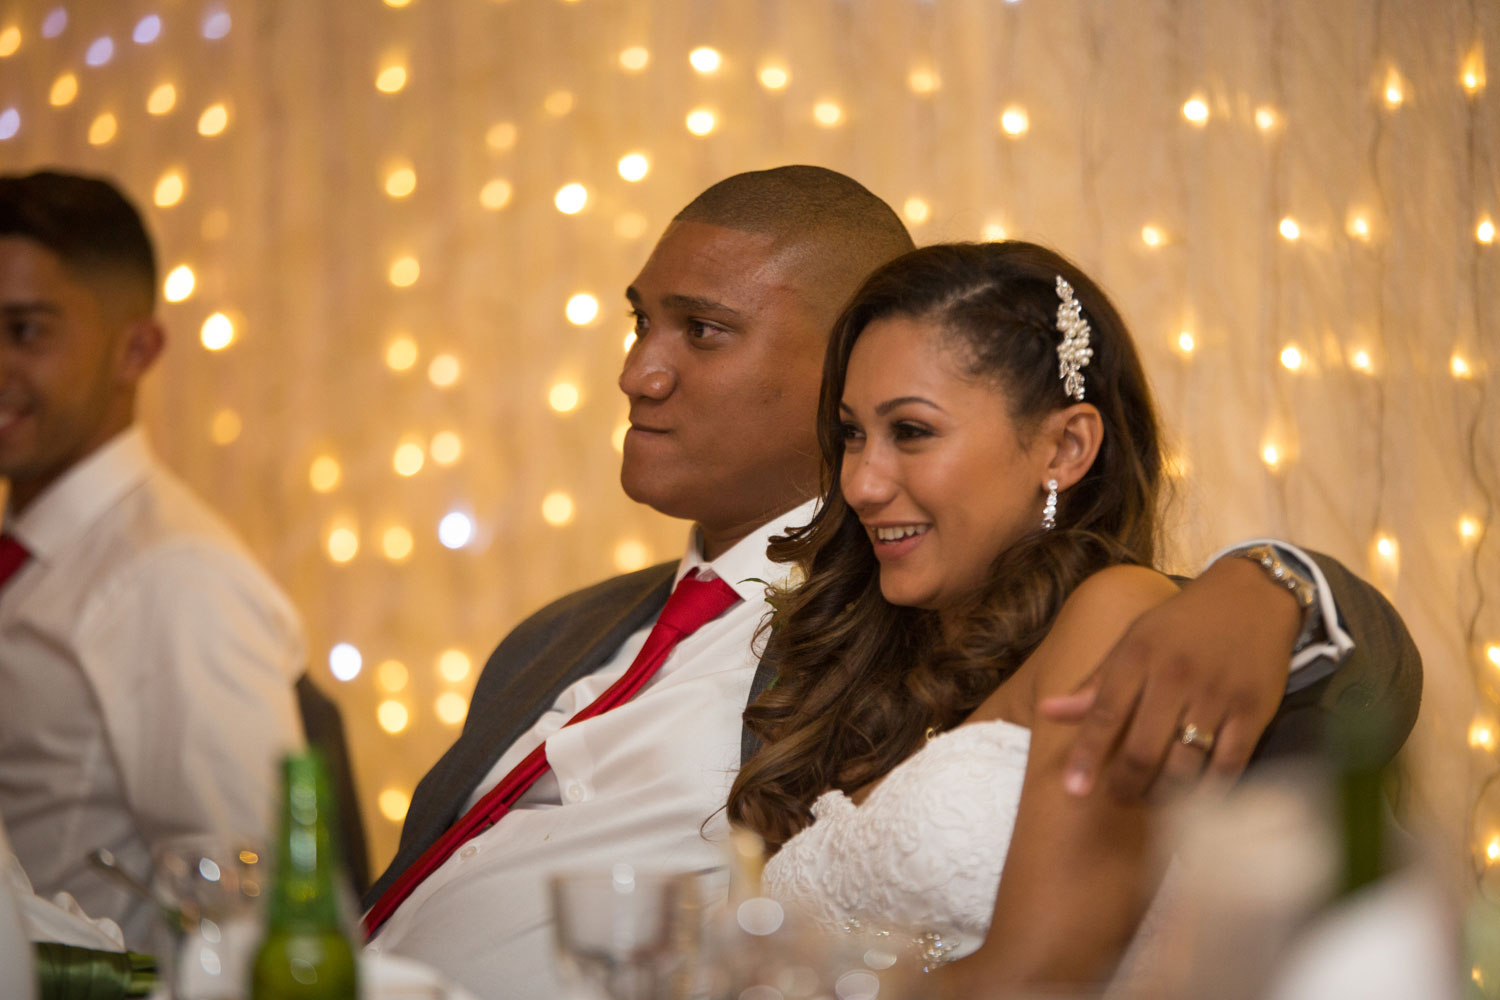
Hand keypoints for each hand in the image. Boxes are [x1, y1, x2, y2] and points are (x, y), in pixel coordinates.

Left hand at [1040, 556, 1303, 800]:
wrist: (1251, 597)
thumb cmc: (1180, 625)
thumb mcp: (1133, 642)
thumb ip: (1093, 684)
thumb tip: (1046, 711)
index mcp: (1138, 657)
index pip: (1104, 715)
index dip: (1087, 757)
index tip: (1074, 790)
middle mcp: (1175, 677)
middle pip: (1143, 750)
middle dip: (1126, 785)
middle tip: (1120, 797)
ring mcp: (1216, 696)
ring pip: (1185, 765)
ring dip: (1165, 794)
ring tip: (1153, 802)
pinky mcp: (1253, 711)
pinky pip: (1228, 765)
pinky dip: (1210, 790)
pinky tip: (1196, 798)